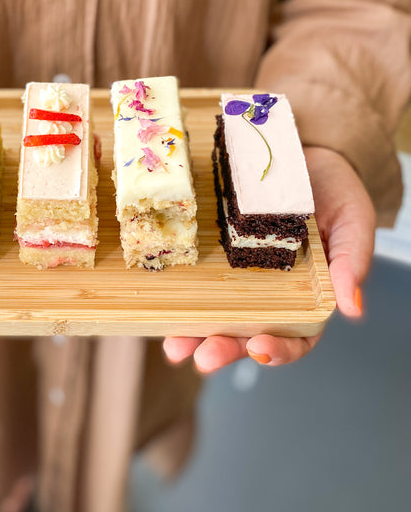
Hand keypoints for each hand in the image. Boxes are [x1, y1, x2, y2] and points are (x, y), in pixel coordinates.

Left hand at [162, 146, 374, 372]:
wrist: (302, 155)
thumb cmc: (336, 193)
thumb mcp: (353, 222)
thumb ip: (352, 262)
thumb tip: (353, 307)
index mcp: (305, 299)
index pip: (295, 338)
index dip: (278, 351)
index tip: (259, 348)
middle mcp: (267, 296)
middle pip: (246, 337)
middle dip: (224, 350)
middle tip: (204, 356)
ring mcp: (236, 279)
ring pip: (213, 318)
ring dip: (192, 336)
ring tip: (174, 347)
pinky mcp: (211, 257)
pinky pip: (191, 282)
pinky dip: (174, 297)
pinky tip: (157, 307)